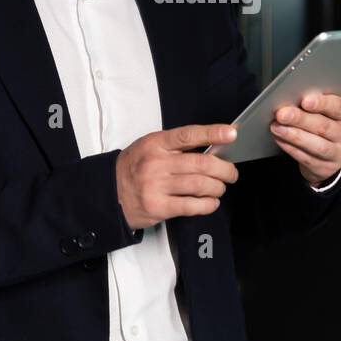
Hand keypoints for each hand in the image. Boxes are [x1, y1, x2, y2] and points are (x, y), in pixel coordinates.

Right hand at [116, 124, 240, 229]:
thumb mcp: (150, 147)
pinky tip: (211, 202)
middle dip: (224, 169)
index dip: (212, 133)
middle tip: (231, 173)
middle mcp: (156, 163)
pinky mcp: (158, 207)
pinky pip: (192, 206)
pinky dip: (208, 204)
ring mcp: (157, 186)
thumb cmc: (134, 167)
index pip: (188, 135)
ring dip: (217, 188)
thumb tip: (212, 149)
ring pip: (200, 185)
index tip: (231, 133)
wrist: (109, 192)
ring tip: (220, 188)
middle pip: (201, 164)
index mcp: (156, 143)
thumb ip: (176, 147)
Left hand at [269, 89, 340, 186]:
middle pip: (324, 126)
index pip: (338, 107)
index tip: (305, 100)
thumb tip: (311, 80)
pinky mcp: (326, 168)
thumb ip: (322, 97)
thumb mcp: (329, 109)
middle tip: (282, 113)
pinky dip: (291, 148)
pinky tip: (280, 139)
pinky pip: (306, 158)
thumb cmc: (326, 124)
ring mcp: (339, 153)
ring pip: (316, 145)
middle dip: (300, 119)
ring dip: (294, 135)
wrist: (329, 155)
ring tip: (277, 127)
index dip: (321, 103)